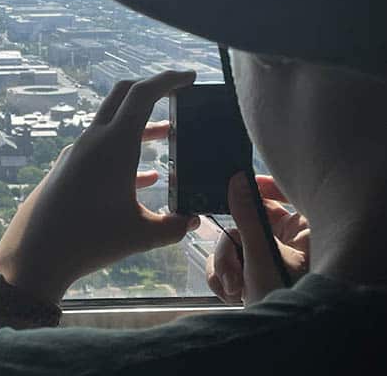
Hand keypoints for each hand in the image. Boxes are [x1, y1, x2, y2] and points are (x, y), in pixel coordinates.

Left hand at [0, 71, 199, 303]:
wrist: (34, 255)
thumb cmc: (88, 241)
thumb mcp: (141, 236)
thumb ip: (174, 227)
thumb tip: (193, 221)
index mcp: (114, 144)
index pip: (143, 94)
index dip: (169, 80)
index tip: (190, 77)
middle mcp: (93, 140)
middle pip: (123, 96)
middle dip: (152, 89)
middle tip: (178, 93)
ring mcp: (77, 153)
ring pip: (113, 126)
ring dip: (141, 127)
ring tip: (168, 137)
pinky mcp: (68, 169)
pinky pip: (101, 151)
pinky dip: (125, 153)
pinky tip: (145, 178)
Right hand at [205, 173, 309, 304]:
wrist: (276, 342)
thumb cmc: (284, 300)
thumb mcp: (262, 256)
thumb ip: (247, 217)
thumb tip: (237, 181)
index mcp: (301, 232)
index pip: (279, 196)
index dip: (256, 188)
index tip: (233, 184)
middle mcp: (284, 243)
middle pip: (243, 223)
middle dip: (231, 249)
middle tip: (233, 269)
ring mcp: (266, 259)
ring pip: (230, 244)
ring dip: (225, 267)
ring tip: (233, 288)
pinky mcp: (251, 273)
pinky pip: (226, 261)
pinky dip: (223, 277)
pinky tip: (232, 294)